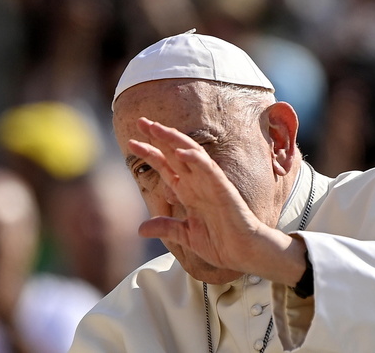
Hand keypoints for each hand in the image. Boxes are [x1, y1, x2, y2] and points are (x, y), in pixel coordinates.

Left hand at [129, 117, 304, 283]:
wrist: (243, 253)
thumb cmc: (220, 242)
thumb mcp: (185, 235)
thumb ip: (165, 227)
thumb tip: (140, 229)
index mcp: (188, 191)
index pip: (165, 165)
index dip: (149, 153)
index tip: (131, 142)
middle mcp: (197, 182)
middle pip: (174, 152)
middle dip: (158, 136)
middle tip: (141, 121)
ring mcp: (209, 183)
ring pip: (191, 153)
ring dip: (173, 140)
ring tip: (156, 128)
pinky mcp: (223, 188)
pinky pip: (208, 169)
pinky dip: (195, 159)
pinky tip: (179, 152)